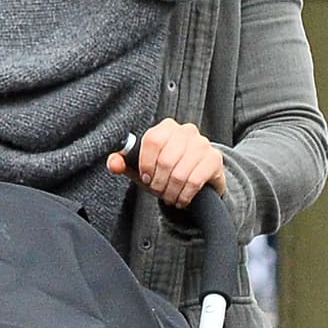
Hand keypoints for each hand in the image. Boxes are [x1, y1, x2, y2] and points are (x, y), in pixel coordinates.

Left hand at [106, 118, 224, 207]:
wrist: (199, 179)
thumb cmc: (167, 170)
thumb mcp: (143, 167)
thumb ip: (124, 163)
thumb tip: (113, 163)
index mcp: (166, 128)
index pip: (153, 140)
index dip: (146, 163)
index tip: (146, 178)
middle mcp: (187, 131)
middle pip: (166, 160)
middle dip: (159, 183)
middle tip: (158, 191)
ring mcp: (203, 144)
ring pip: (180, 174)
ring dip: (171, 192)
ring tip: (169, 197)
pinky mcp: (214, 159)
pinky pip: (194, 181)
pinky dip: (184, 195)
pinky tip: (181, 199)